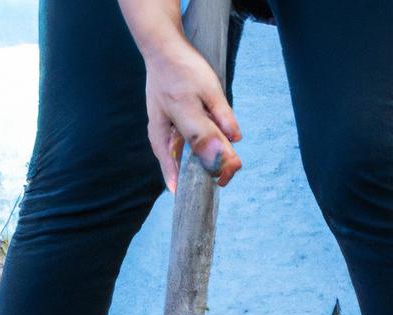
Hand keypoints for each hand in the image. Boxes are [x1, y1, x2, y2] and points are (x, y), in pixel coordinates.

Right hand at [144, 39, 241, 192]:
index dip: (219, 160)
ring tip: (202, 184)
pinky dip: (175, 166)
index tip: (233, 169)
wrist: (161, 51)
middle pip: (187, 160)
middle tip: (222, 181)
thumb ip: (222, 114)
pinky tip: (182, 177)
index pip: (203, 146)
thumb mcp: (209, 87)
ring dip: (189, 173)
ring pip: (174, 160)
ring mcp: (158, 131)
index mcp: (182, 115)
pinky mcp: (157, 130)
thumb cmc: (184, 67)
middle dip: (205, 173)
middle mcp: (165, 129)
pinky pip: (167, 154)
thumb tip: (235, 139)